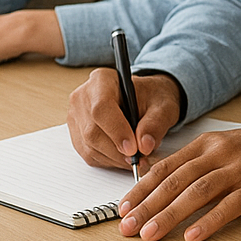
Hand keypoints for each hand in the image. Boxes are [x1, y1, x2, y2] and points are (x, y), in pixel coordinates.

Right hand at [66, 69, 181, 171]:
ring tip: (136, 157)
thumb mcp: (164, 106)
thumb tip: (145, 145)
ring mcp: (77, 117)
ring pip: (90, 147)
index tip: (133, 149)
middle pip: (93, 131)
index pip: (101, 108)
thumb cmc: (152, 98)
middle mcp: (83, 97)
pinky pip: (89, 155)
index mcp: (102, 80)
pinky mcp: (77, 134)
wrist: (145, 99)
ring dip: (115, 158)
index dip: (116, 131)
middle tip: (140, 158)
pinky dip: (109, 161)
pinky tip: (124, 156)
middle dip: (118, 150)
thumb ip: (156, 123)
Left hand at [117, 120, 240, 240]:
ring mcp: (238, 171)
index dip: (141, 189)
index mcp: (205, 145)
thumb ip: (193, 161)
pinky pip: (229, 206)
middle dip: (147, 205)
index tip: (123, 208)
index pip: (165, 167)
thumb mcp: (221, 146)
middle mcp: (218, 155)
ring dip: (169, 214)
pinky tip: (193, 236)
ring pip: (196, 193)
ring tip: (150, 234)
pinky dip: (209, 222)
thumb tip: (158, 179)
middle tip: (128, 227)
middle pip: (175, 182)